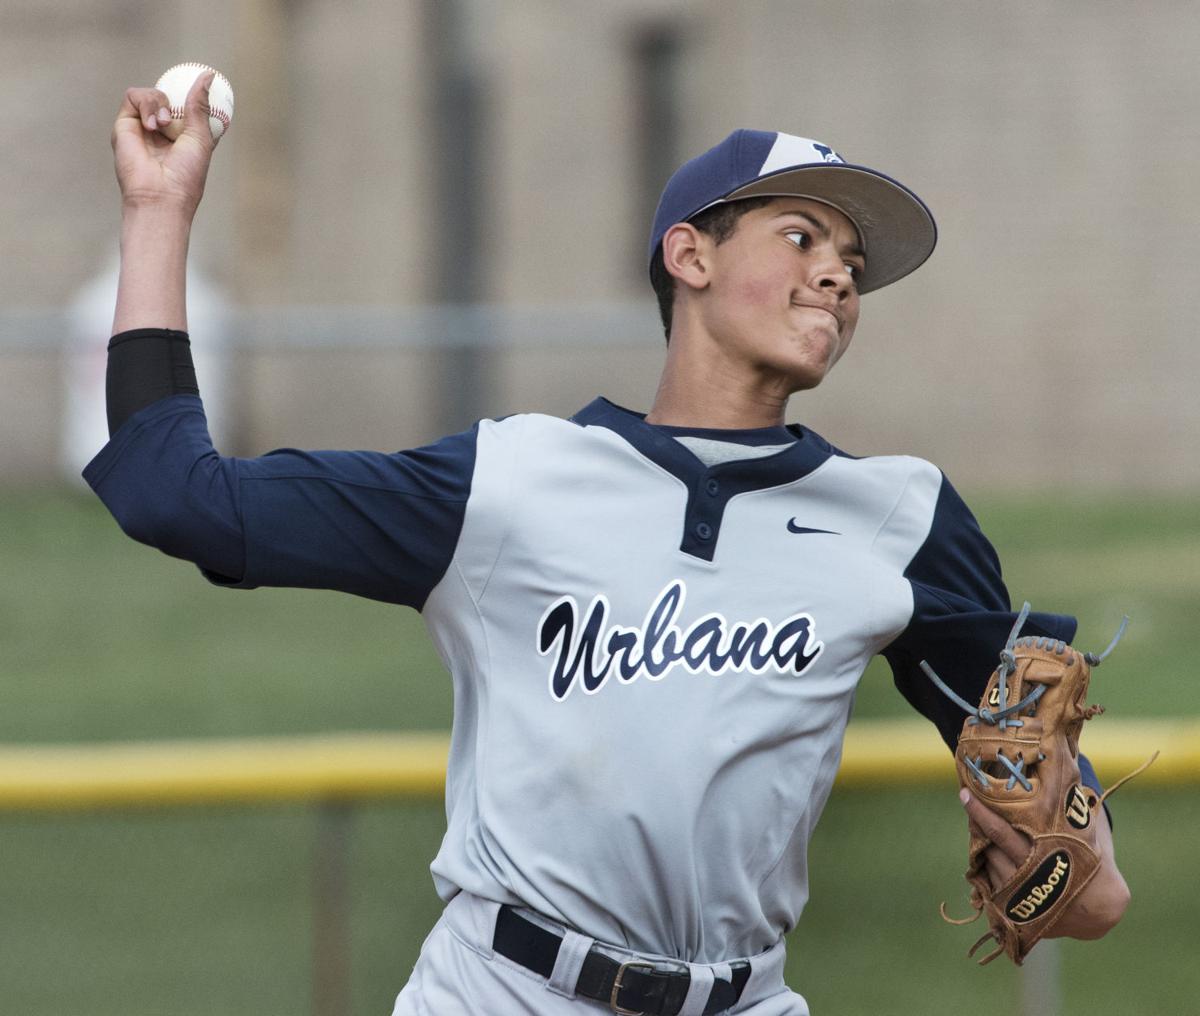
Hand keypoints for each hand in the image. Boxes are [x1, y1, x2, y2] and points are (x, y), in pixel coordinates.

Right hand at [112, 71, 220, 216]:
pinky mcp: (124, 124)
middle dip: (174, 103)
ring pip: (150, 94)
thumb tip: (208, 75)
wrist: (161, 194)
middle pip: (167, 98)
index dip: (191, 98)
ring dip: (158, 103)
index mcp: (182, 137)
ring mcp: (142, 127)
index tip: (201, 90)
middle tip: (176, 118)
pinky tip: (151, 124)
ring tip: (162, 124)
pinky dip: (144, 103)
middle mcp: (162, 132)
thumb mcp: (201, 137)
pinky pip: (133, 96)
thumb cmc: (185, 175)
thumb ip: (200, 106)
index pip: (186, 109)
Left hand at [961, 787, 1129, 939]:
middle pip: (989, 846)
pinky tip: (990, 850)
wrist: (1097, 914)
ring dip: (981, 844)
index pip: (1001, 832)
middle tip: (969, 801)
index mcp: (1044, 856)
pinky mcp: (1012, 909)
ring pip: (988, 863)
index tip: (965, 794)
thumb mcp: (1087, 839)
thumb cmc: (1091, 866)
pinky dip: (988, 865)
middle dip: (977, 824)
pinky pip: (990, 882)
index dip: (980, 813)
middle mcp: (1027, 877)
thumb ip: (1073, 813)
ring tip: (980, 823)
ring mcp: (1017, 896)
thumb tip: (1071, 773)